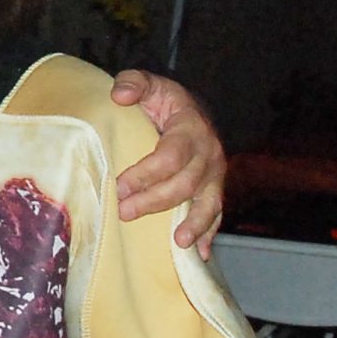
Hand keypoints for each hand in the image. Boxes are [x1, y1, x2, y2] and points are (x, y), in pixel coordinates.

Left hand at [109, 69, 226, 253]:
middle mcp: (208, 154)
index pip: (170, 155)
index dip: (146, 173)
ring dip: (193, 224)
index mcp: (191, 128)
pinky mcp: (215, 189)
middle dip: (154, 201)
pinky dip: (209, 234)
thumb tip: (120, 95)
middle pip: (184, 184)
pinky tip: (200, 255)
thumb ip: (134, 83)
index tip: (120, 185)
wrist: (194, 113)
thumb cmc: (166, 103)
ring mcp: (215, 175)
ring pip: (207, 203)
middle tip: (125, 212)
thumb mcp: (150, 85)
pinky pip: (216, 213)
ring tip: (178, 243)